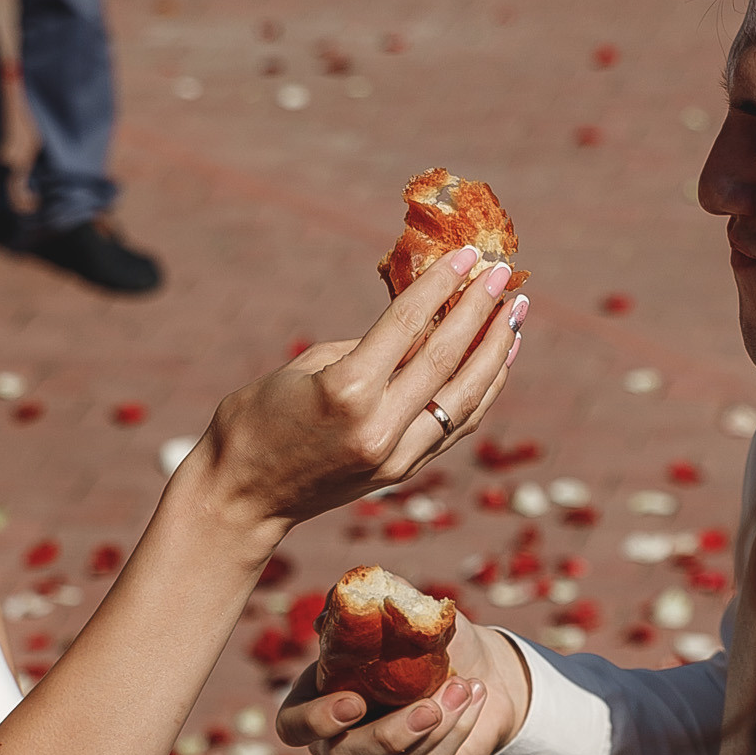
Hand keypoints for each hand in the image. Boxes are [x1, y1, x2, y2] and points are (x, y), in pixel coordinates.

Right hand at [184, 253, 526, 545]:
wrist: (242, 498)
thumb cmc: (256, 421)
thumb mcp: (306, 367)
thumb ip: (367, 348)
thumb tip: (422, 326)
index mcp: (347, 390)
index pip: (408, 324)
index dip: (442, 285)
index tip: (469, 256)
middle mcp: (379, 425)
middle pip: (446, 358)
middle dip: (480, 312)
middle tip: (503, 276)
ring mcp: (395, 456)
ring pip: (465, 398)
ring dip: (495, 354)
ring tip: (513, 316)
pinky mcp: (402, 472)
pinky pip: (455, 425)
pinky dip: (481, 392)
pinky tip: (496, 363)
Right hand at [278, 613, 530, 754]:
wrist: (479, 668)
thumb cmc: (428, 639)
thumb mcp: (406, 610)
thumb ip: (375, 596)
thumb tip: (346, 597)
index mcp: (321, 698)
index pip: (293, 725)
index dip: (315, 721)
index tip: (354, 701)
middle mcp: (342, 738)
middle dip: (389, 735)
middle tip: (428, 708)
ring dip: (438, 724)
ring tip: (465, 685)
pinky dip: (457, 731)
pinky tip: (475, 696)